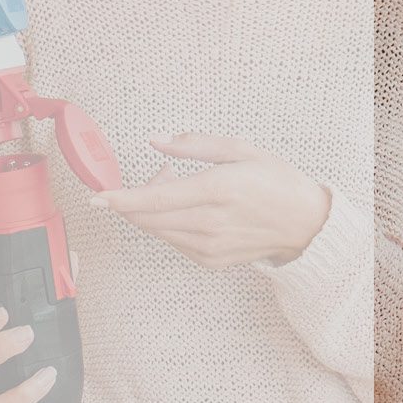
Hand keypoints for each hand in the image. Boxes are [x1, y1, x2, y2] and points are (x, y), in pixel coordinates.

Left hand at [89, 133, 329, 269]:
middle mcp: (210, 222)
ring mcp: (209, 246)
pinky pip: (173, 242)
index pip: (155, 198)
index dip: (120, 198)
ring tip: (179, 188)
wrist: (306, 225)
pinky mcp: (210, 261)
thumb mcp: (241, 149)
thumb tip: (156, 141)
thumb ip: (194, 144)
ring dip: (151, 210)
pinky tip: (189, 209)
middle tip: (160, 172)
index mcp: (217, 189)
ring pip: (157, 231)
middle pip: (148, 218)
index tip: (96, 196)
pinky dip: (168, 224)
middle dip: (135, 197)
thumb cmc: (277, 182)